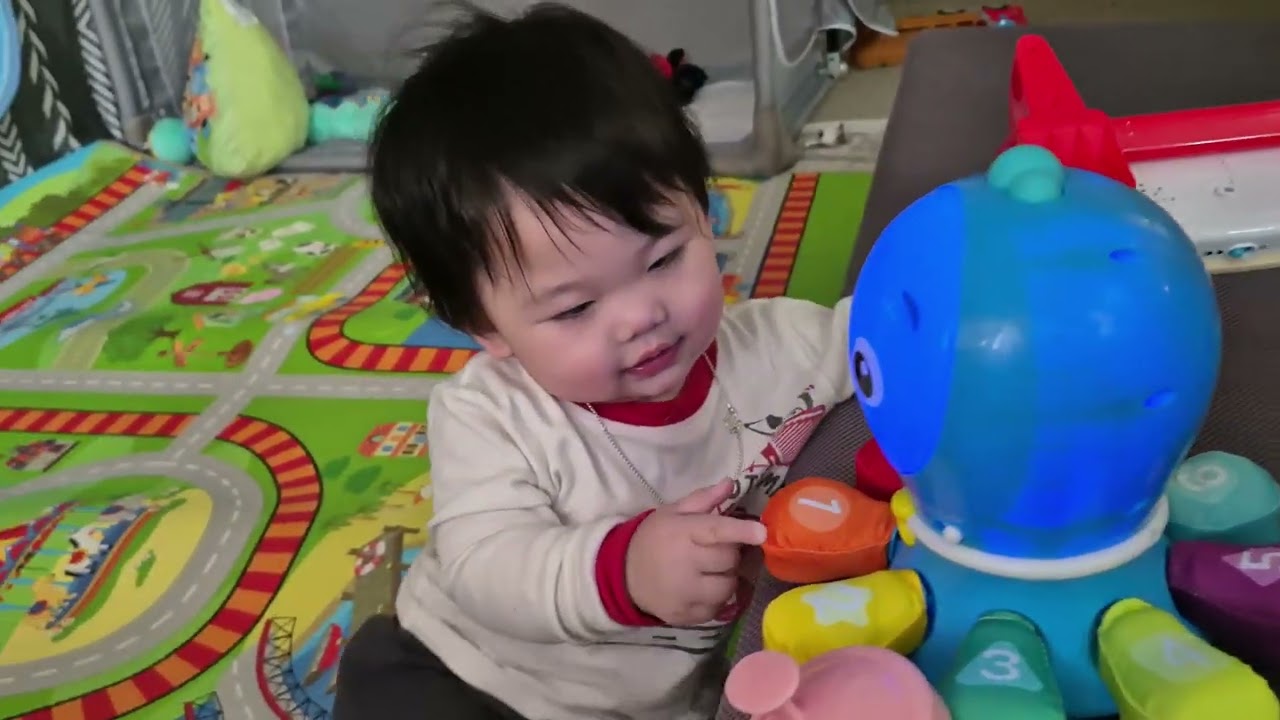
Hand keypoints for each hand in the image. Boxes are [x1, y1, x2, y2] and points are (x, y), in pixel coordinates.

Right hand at [626, 479, 767, 625]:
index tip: (762, 532)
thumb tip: (731, 484)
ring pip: (728, 586)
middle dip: (731, 553)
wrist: (623, 576)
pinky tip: (703, 589)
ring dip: (727, 577)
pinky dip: (716, 598)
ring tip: (712, 571)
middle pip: (729, 559)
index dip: (741, 531)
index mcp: (681, 533)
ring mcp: (685, 594)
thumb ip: (703, 499)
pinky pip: (718, 608)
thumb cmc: (653, 539)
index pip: (716, 531)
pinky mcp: (686, 616)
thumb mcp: (672, 513)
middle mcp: (684, 564)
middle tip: (717, 550)